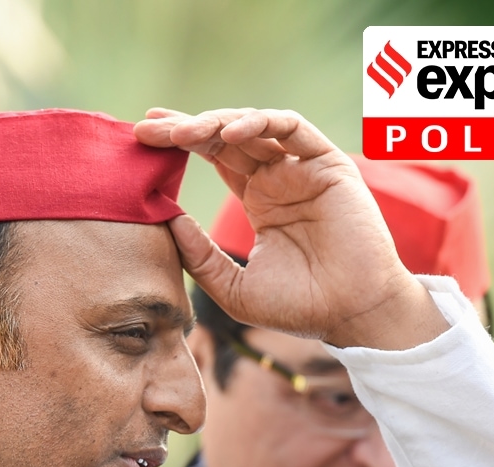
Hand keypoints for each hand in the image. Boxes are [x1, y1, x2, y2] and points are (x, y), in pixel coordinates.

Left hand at [134, 108, 447, 349]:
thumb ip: (199, 255)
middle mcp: (280, 178)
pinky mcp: (328, 165)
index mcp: (260, 200)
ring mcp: (303, 169)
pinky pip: (293, 128)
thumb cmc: (300, 307)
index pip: (215, 158)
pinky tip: (228, 135)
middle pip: (226, 138)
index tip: (142, 139)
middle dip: (185, 129)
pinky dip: (261, 123)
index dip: (181, 144)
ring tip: (180, 134)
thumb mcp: (233, 287)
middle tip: (146, 129)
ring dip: (215, 124)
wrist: (352, 316)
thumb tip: (166, 218)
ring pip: (255, 127)